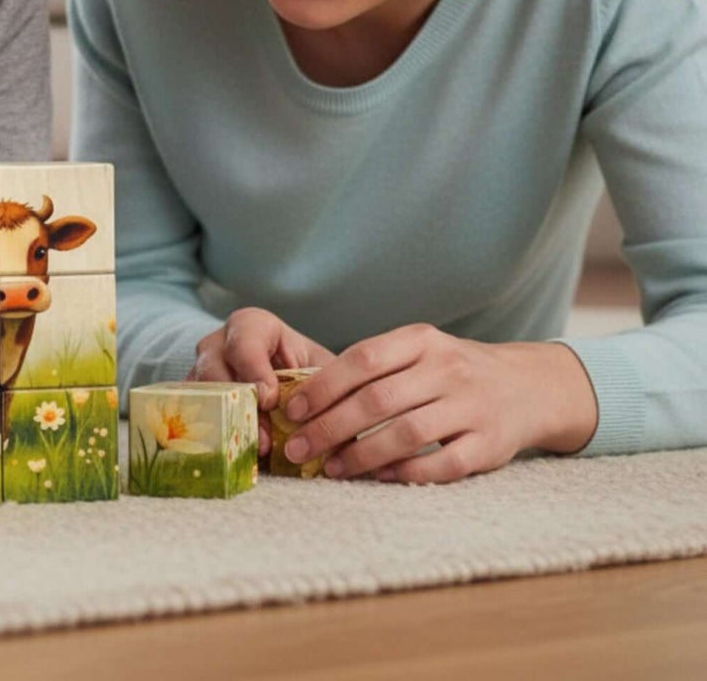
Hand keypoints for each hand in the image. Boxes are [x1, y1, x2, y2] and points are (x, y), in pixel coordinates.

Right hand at [187, 306, 335, 456]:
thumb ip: (330, 389)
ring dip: (226, 426)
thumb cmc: (304, 371)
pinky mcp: (193, 400)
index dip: (254, 368)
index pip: (244, 339)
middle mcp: (218, 344)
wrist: (282, 380)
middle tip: (263, 439)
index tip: (270, 399)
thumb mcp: (320, 371)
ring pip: (199, 394)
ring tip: (253, 453)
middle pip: (213, 368)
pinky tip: (233, 456)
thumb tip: (341, 427)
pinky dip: (211, 437)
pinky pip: (190, 415)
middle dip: (240, 406)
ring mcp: (200, 372)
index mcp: (251, 326)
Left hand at [277, 326, 598, 483]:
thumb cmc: (452, 370)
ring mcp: (472, 407)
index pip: (362, 359)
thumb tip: (308, 396)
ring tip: (330, 469)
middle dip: (329, 427)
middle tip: (297, 449)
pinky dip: (405, 474)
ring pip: (406, 435)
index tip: (292, 410)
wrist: (528, 386)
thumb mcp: (419, 350)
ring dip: (361, 456)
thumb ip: (375, 366)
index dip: (323, 386)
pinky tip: (378, 479)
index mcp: (422, 340)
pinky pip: (440, 465)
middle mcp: (448, 369)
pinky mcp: (490, 446)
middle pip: (377, 401)